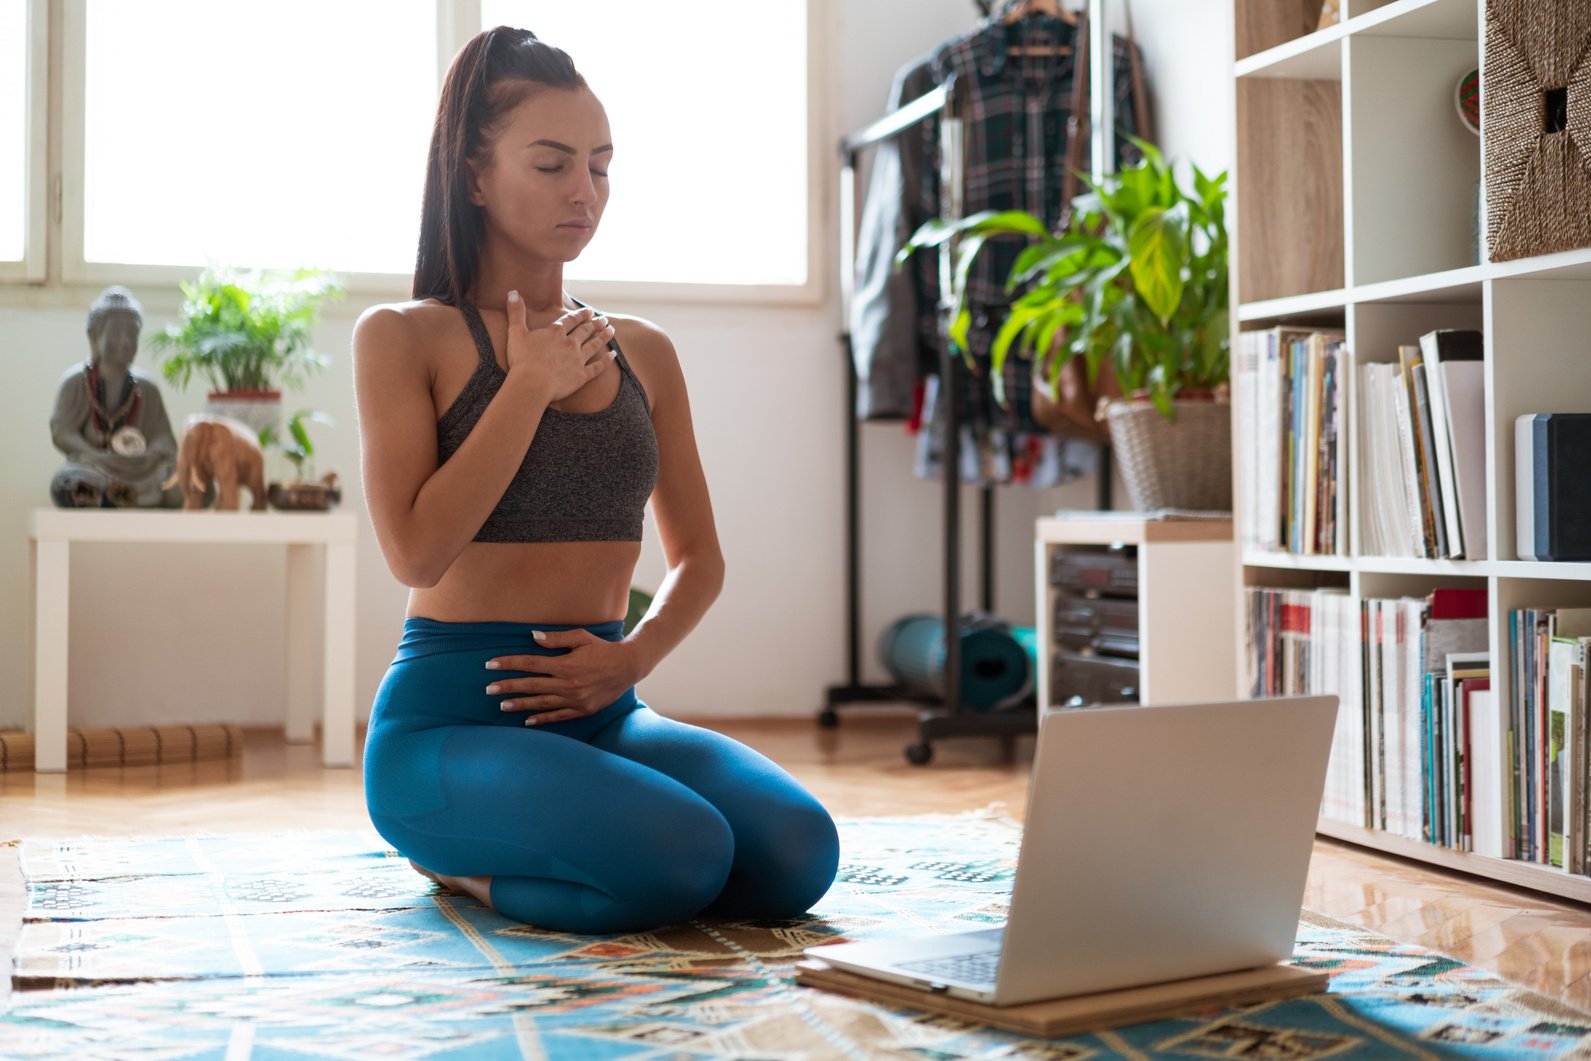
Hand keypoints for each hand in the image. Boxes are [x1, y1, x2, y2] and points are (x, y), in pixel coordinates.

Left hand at [484, 629, 642, 724]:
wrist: (628, 667)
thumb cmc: (603, 649)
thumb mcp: (581, 638)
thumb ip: (555, 639)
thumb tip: (532, 637)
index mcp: (565, 664)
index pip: (530, 663)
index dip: (509, 663)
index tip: (490, 664)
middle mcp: (568, 684)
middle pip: (531, 685)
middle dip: (508, 686)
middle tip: (488, 689)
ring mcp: (575, 699)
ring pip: (541, 703)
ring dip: (520, 704)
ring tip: (502, 705)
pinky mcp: (583, 710)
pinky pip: (558, 716)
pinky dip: (542, 719)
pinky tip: (527, 721)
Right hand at [504, 290, 616, 402]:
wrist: (531, 384)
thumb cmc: (521, 360)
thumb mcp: (515, 332)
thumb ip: (516, 312)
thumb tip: (512, 292)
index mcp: (555, 333)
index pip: (571, 320)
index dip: (581, 315)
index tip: (589, 311)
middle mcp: (570, 343)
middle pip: (585, 331)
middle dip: (595, 324)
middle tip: (603, 319)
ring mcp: (578, 360)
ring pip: (594, 345)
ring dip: (603, 336)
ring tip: (611, 330)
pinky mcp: (582, 376)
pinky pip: (597, 367)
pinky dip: (606, 361)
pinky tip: (614, 355)